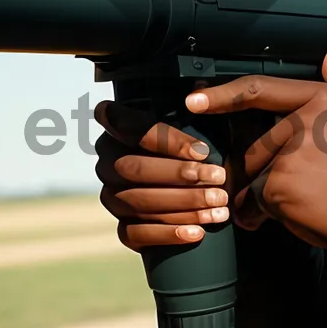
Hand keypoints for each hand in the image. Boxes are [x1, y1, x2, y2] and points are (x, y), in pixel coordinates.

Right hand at [93, 100, 279, 250]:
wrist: (198, 185)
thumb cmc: (198, 145)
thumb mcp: (198, 120)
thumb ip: (195, 105)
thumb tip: (200, 93)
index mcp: (116, 127)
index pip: (131, 128)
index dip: (166, 140)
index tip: (203, 150)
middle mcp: (107, 161)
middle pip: (135, 169)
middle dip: (180, 175)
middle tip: (218, 178)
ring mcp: (112, 196)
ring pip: (138, 201)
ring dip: (183, 205)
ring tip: (218, 206)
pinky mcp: (122, 227)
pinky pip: (135, 234)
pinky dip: (168, 234)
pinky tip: (196, 233)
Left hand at [184, 49, 326, 254]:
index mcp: (322, 98)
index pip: (259, 90)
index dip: (221, 95)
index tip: (193, 101)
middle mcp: (302, 120)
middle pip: (256, 146)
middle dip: (264, 173)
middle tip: (298, 193)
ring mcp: (288, 153)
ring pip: (254, 177)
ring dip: (264, 197)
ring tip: (303, 206)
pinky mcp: (279, 186)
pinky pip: (254, 203)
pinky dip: (265, 217)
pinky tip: (298, 220)